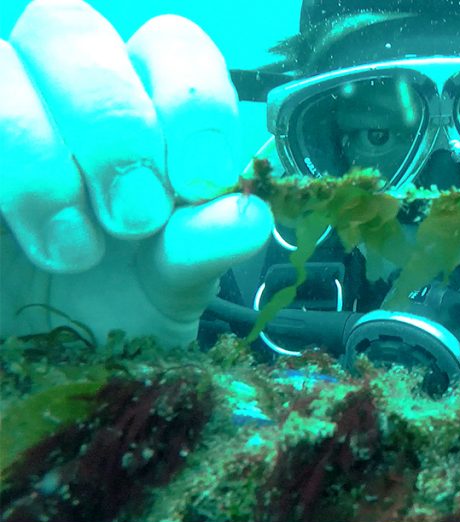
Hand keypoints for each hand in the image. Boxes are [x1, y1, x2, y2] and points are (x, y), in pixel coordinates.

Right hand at [0, 0, 272, 346]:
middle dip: (112, 123)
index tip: (201, 184)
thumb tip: (246, 216)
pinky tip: (22, 246)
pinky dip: (1, 182)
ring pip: (0, 68)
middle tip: (137, 218)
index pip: (171, 45)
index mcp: (145, 98)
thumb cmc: (121, 302)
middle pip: (71, 27)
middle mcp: (65, 85)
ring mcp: (1, 109)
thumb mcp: (174, 283)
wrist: (49, 360)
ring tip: (79, 253)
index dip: (191, 103)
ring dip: (42, 161)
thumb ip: (206, 245)